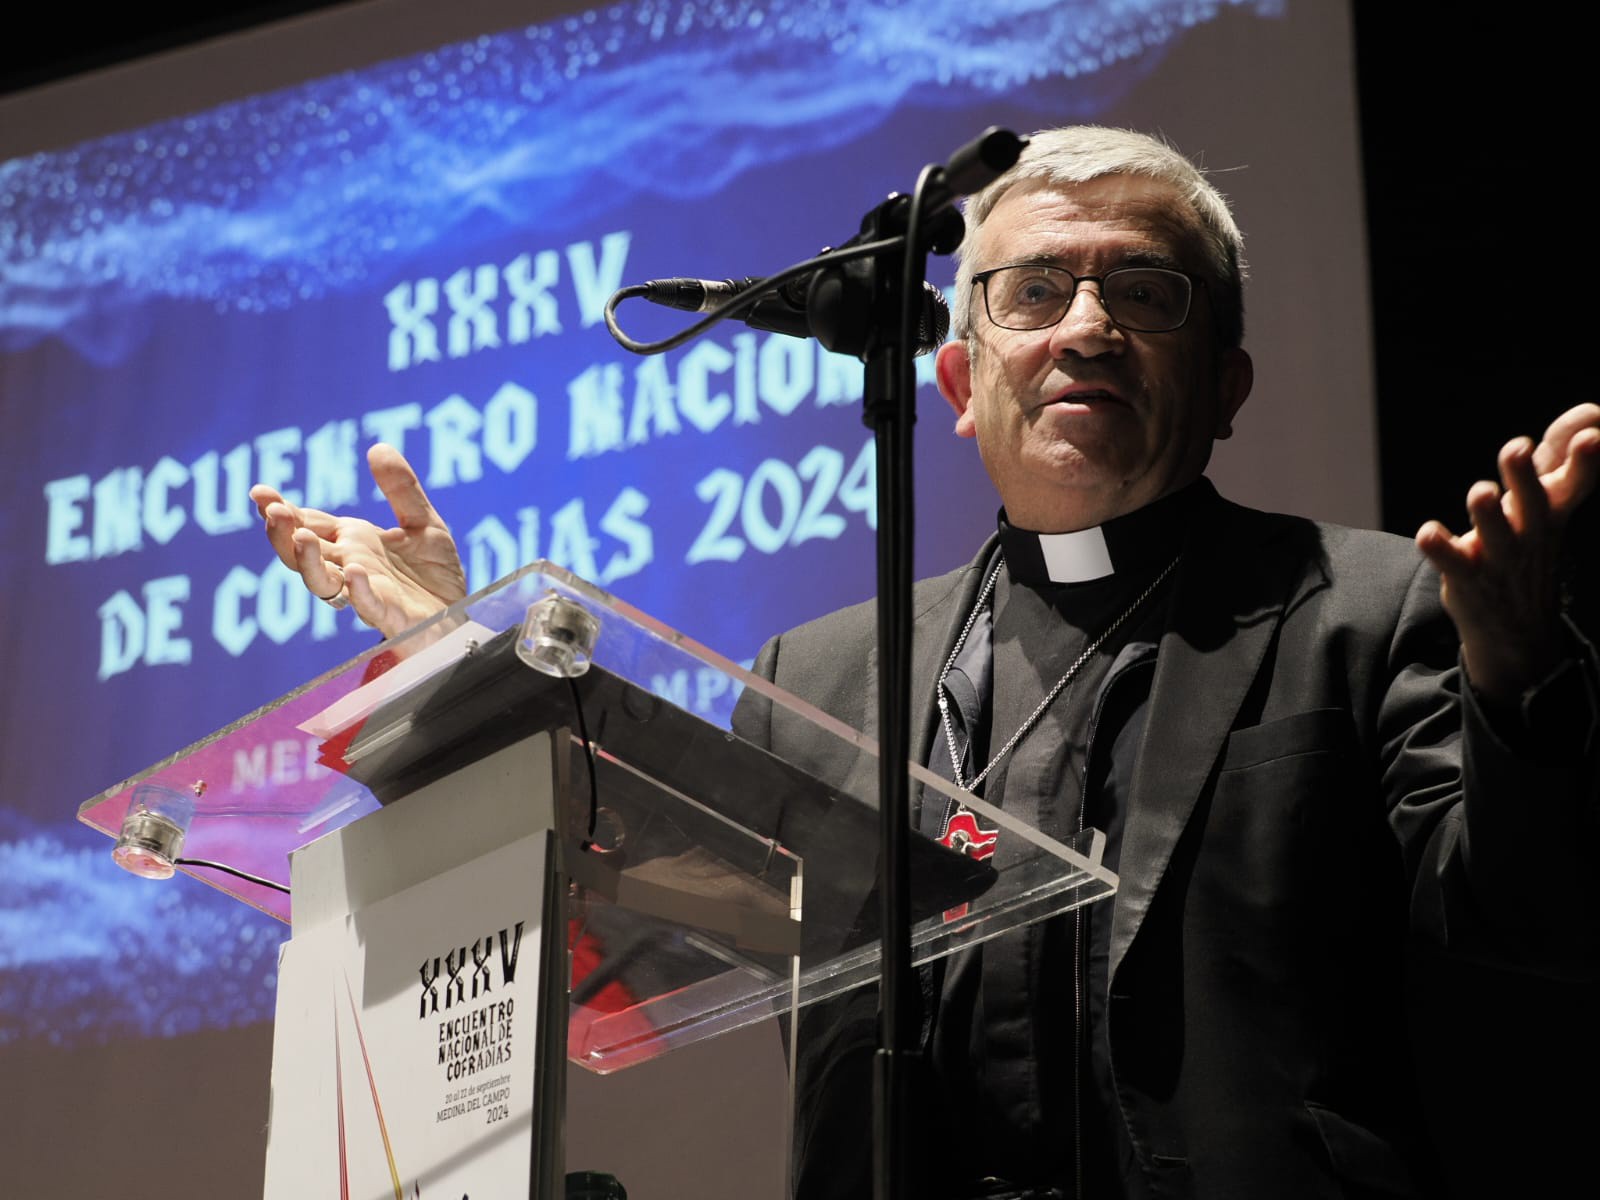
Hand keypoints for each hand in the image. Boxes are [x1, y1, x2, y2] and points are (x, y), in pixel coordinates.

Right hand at [249, 443, 467, 638]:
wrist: (462, 614)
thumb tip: (378, 447)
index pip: (308, 524)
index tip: (259, 493)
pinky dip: (359, 591)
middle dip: (285, 534)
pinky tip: (354, 572)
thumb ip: (402, 489)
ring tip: (302, 538)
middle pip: (304, 554)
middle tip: (273, 513)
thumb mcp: (423, 523)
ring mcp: (368, 593)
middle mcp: (351, 567)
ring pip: (324, 583)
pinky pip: (369, 606)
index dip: (282, 510)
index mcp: (353, 543)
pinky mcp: (393, 617)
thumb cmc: (434, 574)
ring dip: (309, 562)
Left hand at [1416, 403, 1599, 701]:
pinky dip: (1441, 548)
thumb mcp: (1546, 506)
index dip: (1584, 462)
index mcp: (1550, 513)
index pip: (1574, 485)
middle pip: (1534, 504)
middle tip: (1517, 447)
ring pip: (1496, 535)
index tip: (1590, 436)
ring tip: (1481, 490)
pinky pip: (1453, 564)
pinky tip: (1428, 533)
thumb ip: (1558, 458)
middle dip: (1525, 477)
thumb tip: (1590, 412)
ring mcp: (1499, 559)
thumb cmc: (1526, 547)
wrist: (1516, 628)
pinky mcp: (1467, 578)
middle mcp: (1529, 534)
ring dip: (1487, 513)